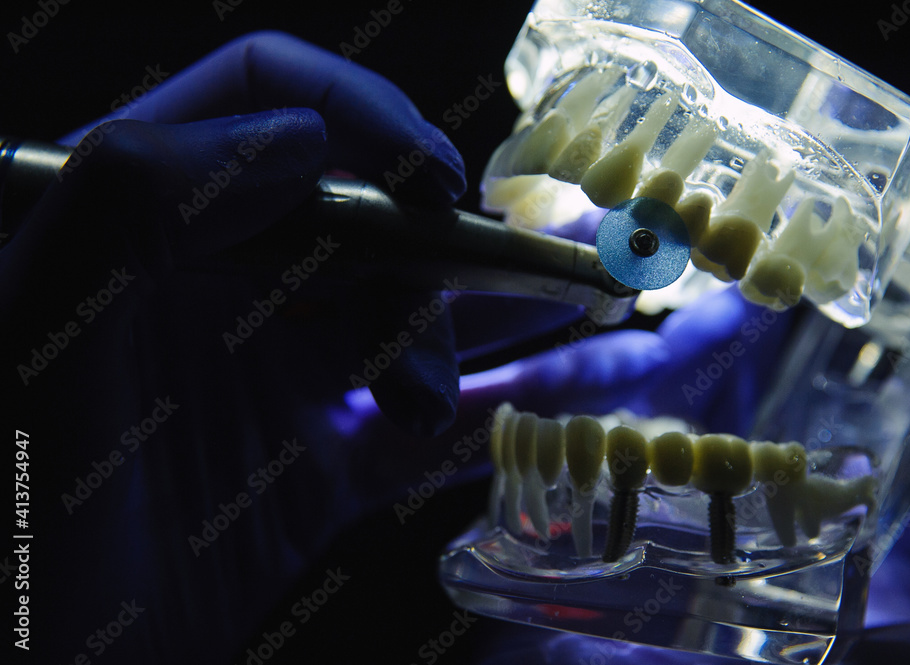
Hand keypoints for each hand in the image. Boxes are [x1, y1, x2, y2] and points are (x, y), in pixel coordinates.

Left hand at [5, 30, 469, 662]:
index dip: (363, 119)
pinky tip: (542, 402)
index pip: (265, 103)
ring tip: (468, 380)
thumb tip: (296, 137)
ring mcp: (272, 376)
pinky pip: (417, 425)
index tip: (437, 185)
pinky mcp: (313, 465)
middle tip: (524, 276)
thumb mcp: (38, 335)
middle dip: (446, 242)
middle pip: (364, 214)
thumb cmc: (18, 525)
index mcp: (143, 224)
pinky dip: (485, 413)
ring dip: (465, 336)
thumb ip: (133, 201)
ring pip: (406, 318)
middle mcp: (218, 284)